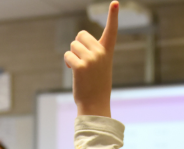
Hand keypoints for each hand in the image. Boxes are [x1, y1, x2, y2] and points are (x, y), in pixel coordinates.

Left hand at [65, 1, 117, 117]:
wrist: (95, 104)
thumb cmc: (96, 85)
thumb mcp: (99, 65)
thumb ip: (92, 52)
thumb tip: (75, 45)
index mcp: (107, 51)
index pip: (112, 30)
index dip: (113, 16)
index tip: (115, 2)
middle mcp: (101, 53)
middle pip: (81, 35)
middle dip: (77, 46)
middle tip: (82, 61)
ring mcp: (91, 59)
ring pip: (72, 45)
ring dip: (72, 56)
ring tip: (80, 70)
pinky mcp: (80, 66)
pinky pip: (67, 55)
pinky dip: (68, 63)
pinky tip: (74, 73)